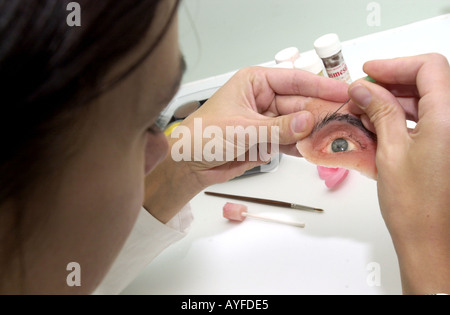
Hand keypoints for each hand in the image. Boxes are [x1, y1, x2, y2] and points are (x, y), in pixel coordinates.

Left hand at [145, 67, 347, 222]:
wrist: (189, 164)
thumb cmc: (203, 135)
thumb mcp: (242, 129)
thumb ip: (276, 128)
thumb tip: (307, 121)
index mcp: (255, 83)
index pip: (294, 80)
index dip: (320, 86)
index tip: (344, 91)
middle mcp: (264, 99)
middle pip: (301, 103)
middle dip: (321, 112)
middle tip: (347, 119)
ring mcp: (267, 121)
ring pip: (299, 124)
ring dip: (316, 131)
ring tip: (339, 136)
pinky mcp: (268, 140)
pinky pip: (291, 142)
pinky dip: (303, 147)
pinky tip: (318, 150)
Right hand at [348, 53, 449, 293]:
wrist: (432, 243)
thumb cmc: (415, 207)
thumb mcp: (390, 152)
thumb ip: (379, 112)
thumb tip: (365, 89)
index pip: (428, 68)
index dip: (396, 64)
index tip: (370, 71)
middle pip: (431, 81)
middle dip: (394, 81)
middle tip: (364, 90)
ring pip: (431, 100)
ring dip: (399, 100)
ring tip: (368, 109)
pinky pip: (432, 120)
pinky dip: (408, 117)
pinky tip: (384, 125)